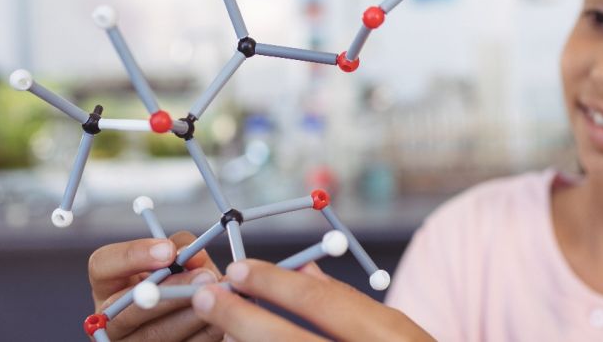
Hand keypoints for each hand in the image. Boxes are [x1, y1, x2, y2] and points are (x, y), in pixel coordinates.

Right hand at [87, 231, 224, 340]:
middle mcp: (112, 318)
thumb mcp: (178, 262)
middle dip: (171, 292)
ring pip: (153, 335)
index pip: (102, 266)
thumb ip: (184, 251)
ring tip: (218, 299)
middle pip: (128, 309)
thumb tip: (190, 254)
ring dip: (190, 316)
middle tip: (204, 278)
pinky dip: (202, 334)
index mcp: (111, 286)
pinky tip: (220, 321)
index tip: (168, 251)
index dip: (133, 256)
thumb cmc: (182, 283)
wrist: (197, 317)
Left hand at [190, 260, 433, 341]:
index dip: (273, 282)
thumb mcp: (395, 330)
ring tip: (224, 332)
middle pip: (283, 339)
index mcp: (384, 339)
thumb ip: (349, 303)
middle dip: (237, 316)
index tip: (239, 269)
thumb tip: (302, 268)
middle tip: (207, 296)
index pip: (319, 302)